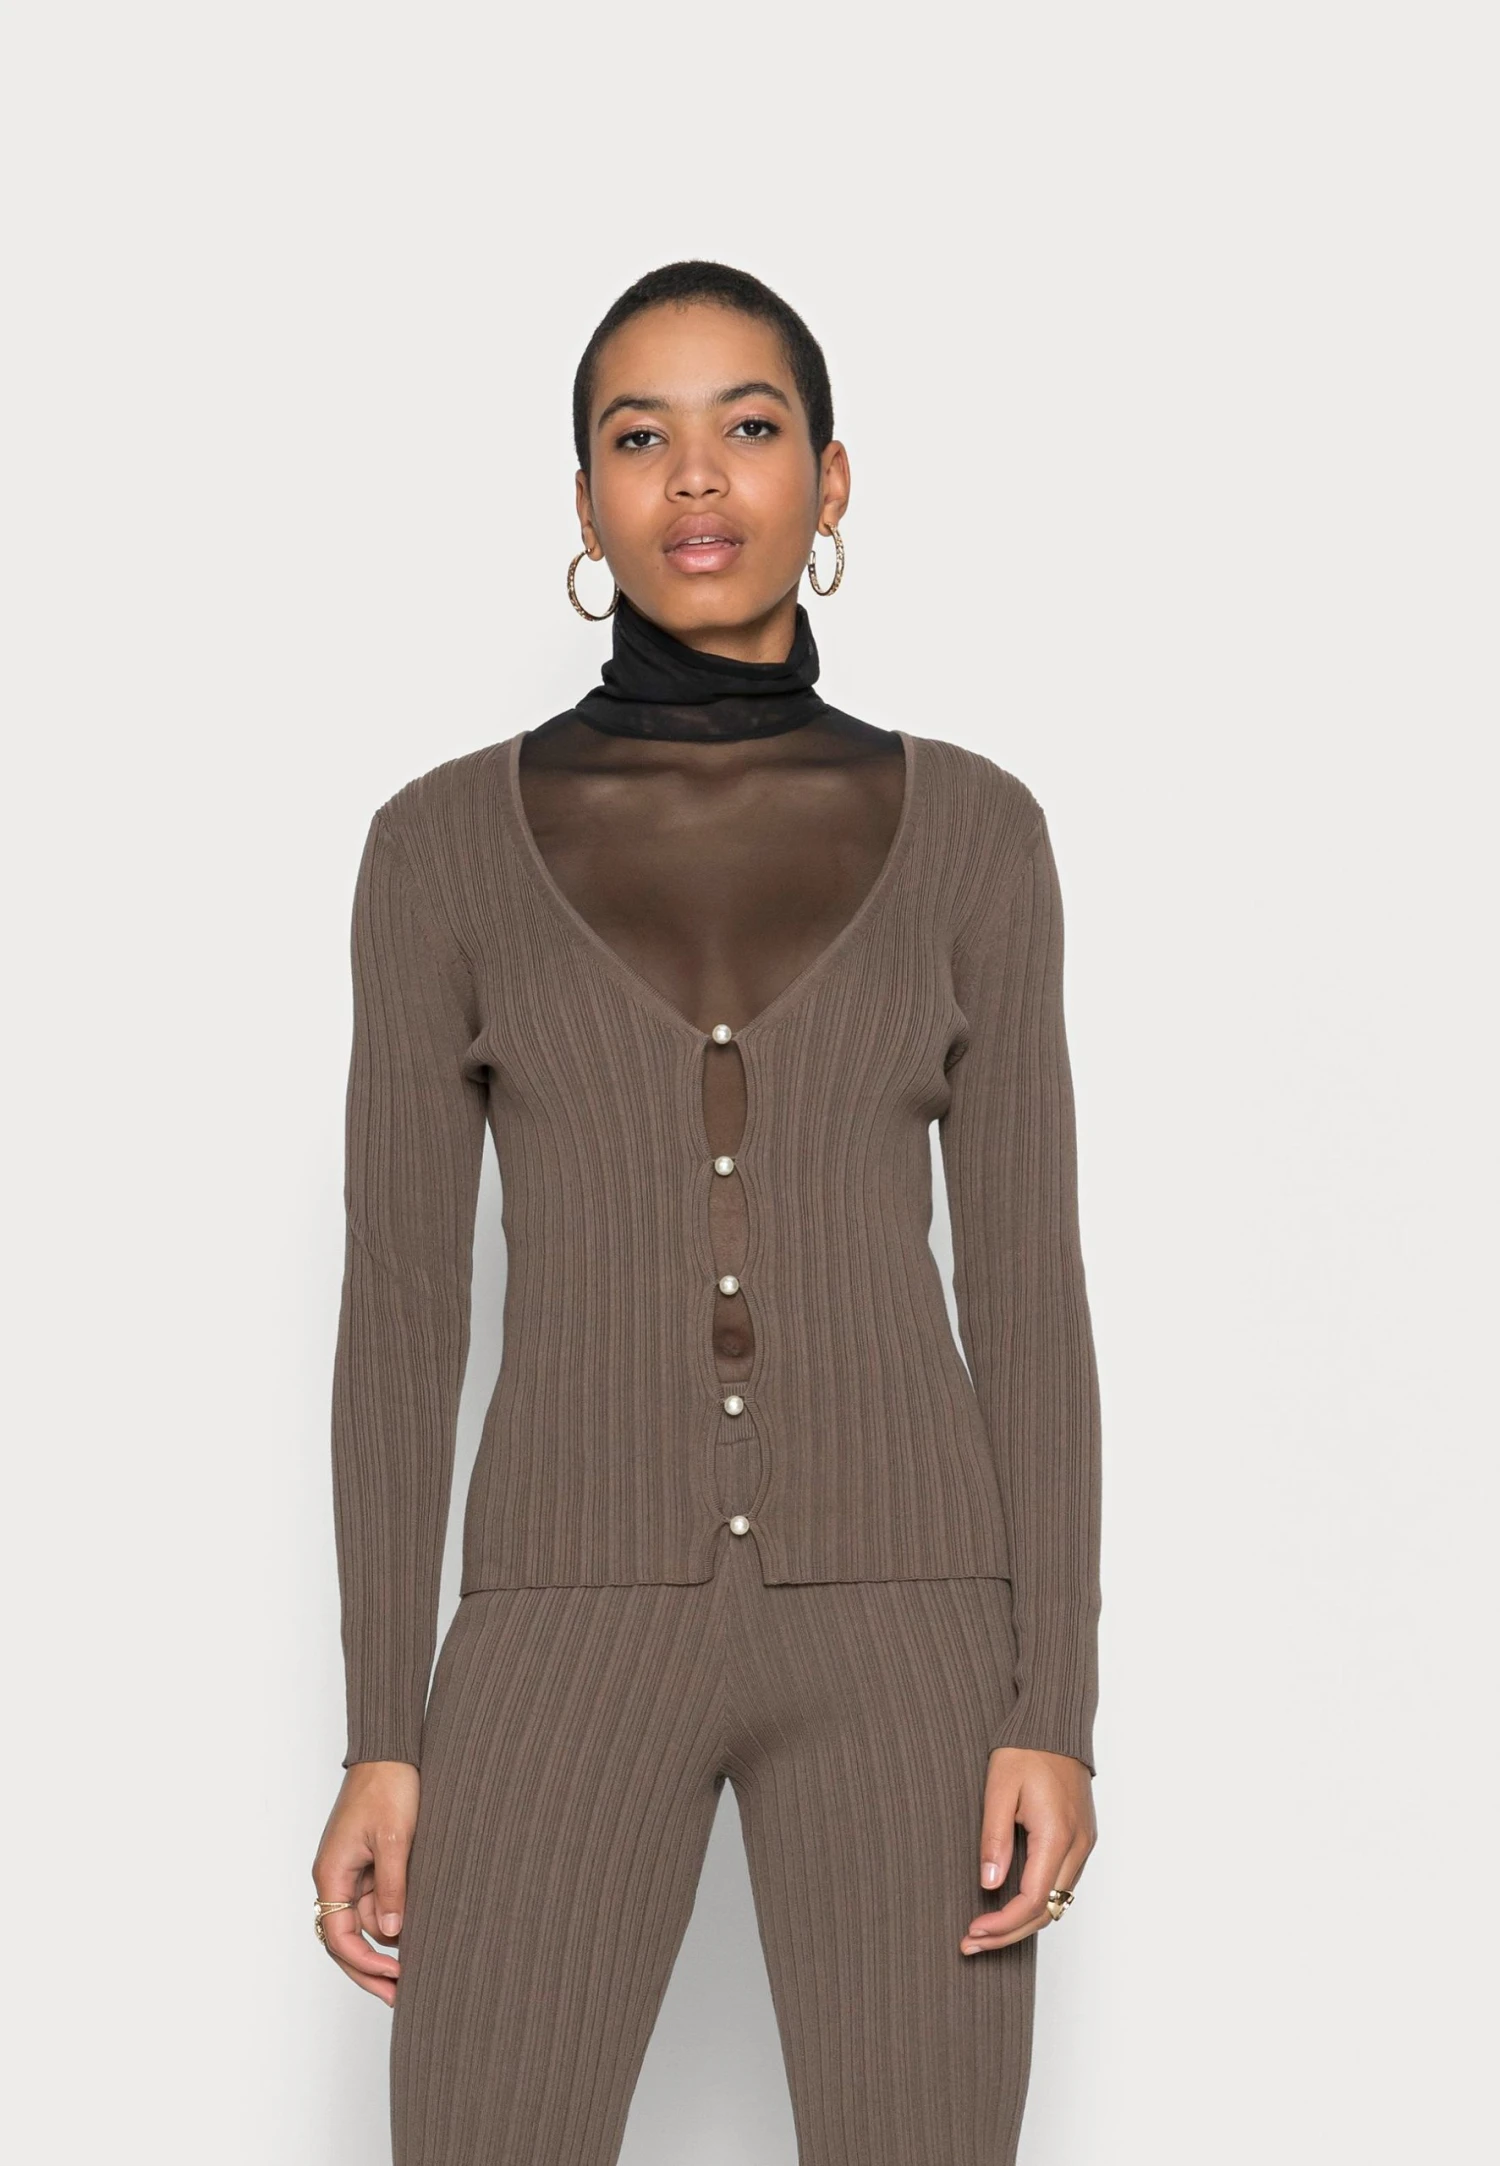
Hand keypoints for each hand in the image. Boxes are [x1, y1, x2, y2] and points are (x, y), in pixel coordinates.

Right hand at [311, 1760, 420, 2003]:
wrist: (391, 1751)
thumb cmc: (388, 1787)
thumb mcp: (394, 1838)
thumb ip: (392, 1886)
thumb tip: (391, 1933)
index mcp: (332, 1874)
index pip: (339, 1936)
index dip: (364, 1964)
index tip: (395, 1979)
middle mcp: (335, 1877)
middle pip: (345, 1939)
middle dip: (370, 1968)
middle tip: (399, 1996)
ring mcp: (350, 1871)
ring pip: (364, 1921)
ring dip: (387, 1939)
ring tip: (422, 1959)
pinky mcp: (366, 1863)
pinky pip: (375, 1900)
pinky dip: (392, 1915)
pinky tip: (415, 1928)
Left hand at [961, 1746, 1095, 1953]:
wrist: (1054, 1724)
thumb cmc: (1024, 1750)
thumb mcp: (999, 1790)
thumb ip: (994, 1839)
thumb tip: (990, 1885)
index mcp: (1057, 1834)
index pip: (1033, 1899)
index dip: (1002, 1924)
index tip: (973, 1931)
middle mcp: (1078, 1845)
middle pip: (1048, 1910)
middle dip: (1009, 1933)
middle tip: (972, 1943)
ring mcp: (1084, 1843)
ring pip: (1058, 1901)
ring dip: (1023, 1921)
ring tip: (986, 1930)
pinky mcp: (1082, 1838)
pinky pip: (1063, 1883)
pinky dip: (1038, 1901)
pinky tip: (1010, 1904)